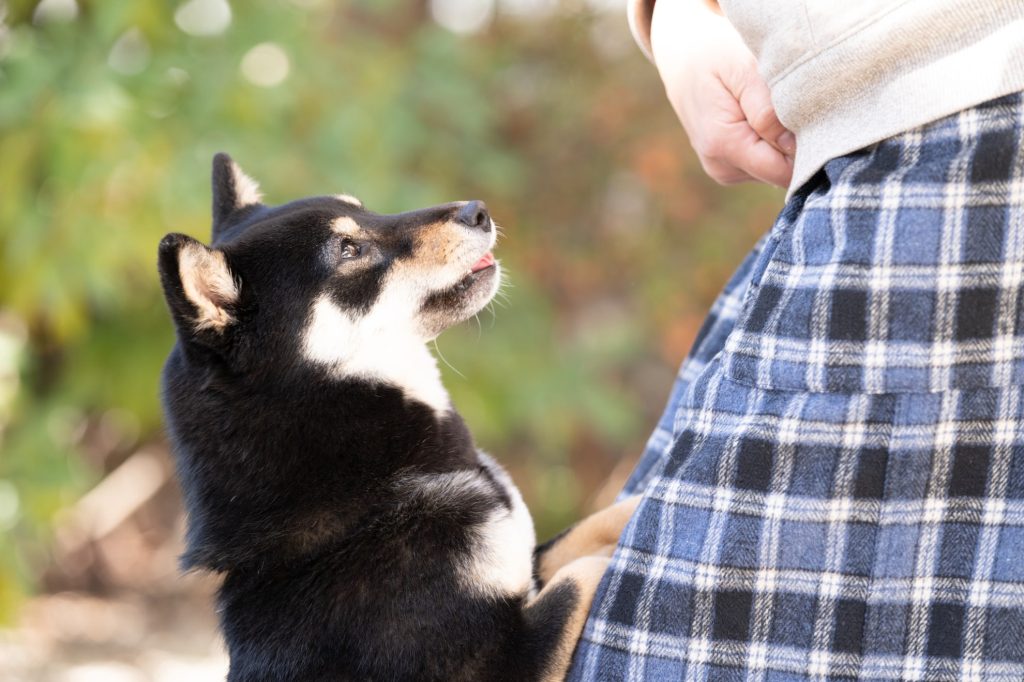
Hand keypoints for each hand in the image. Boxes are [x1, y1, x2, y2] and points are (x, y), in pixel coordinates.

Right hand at [650, 0, 794, 186]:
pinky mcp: (728, 168)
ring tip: (768, 107)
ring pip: (774, 170)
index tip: (810, 118)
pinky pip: (763, 165)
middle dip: (794, 144)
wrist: (683, 59)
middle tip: (788, 104)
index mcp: (723, 144)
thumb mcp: (741, 68)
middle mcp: (721, 166)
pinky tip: (760, 118)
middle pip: (781, 172)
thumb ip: (766, 109)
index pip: (782, 170)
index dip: (805, 149)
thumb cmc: (714, 56)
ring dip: (782, 142)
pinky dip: (771, 144)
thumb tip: (792, 145)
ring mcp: (723, 171)